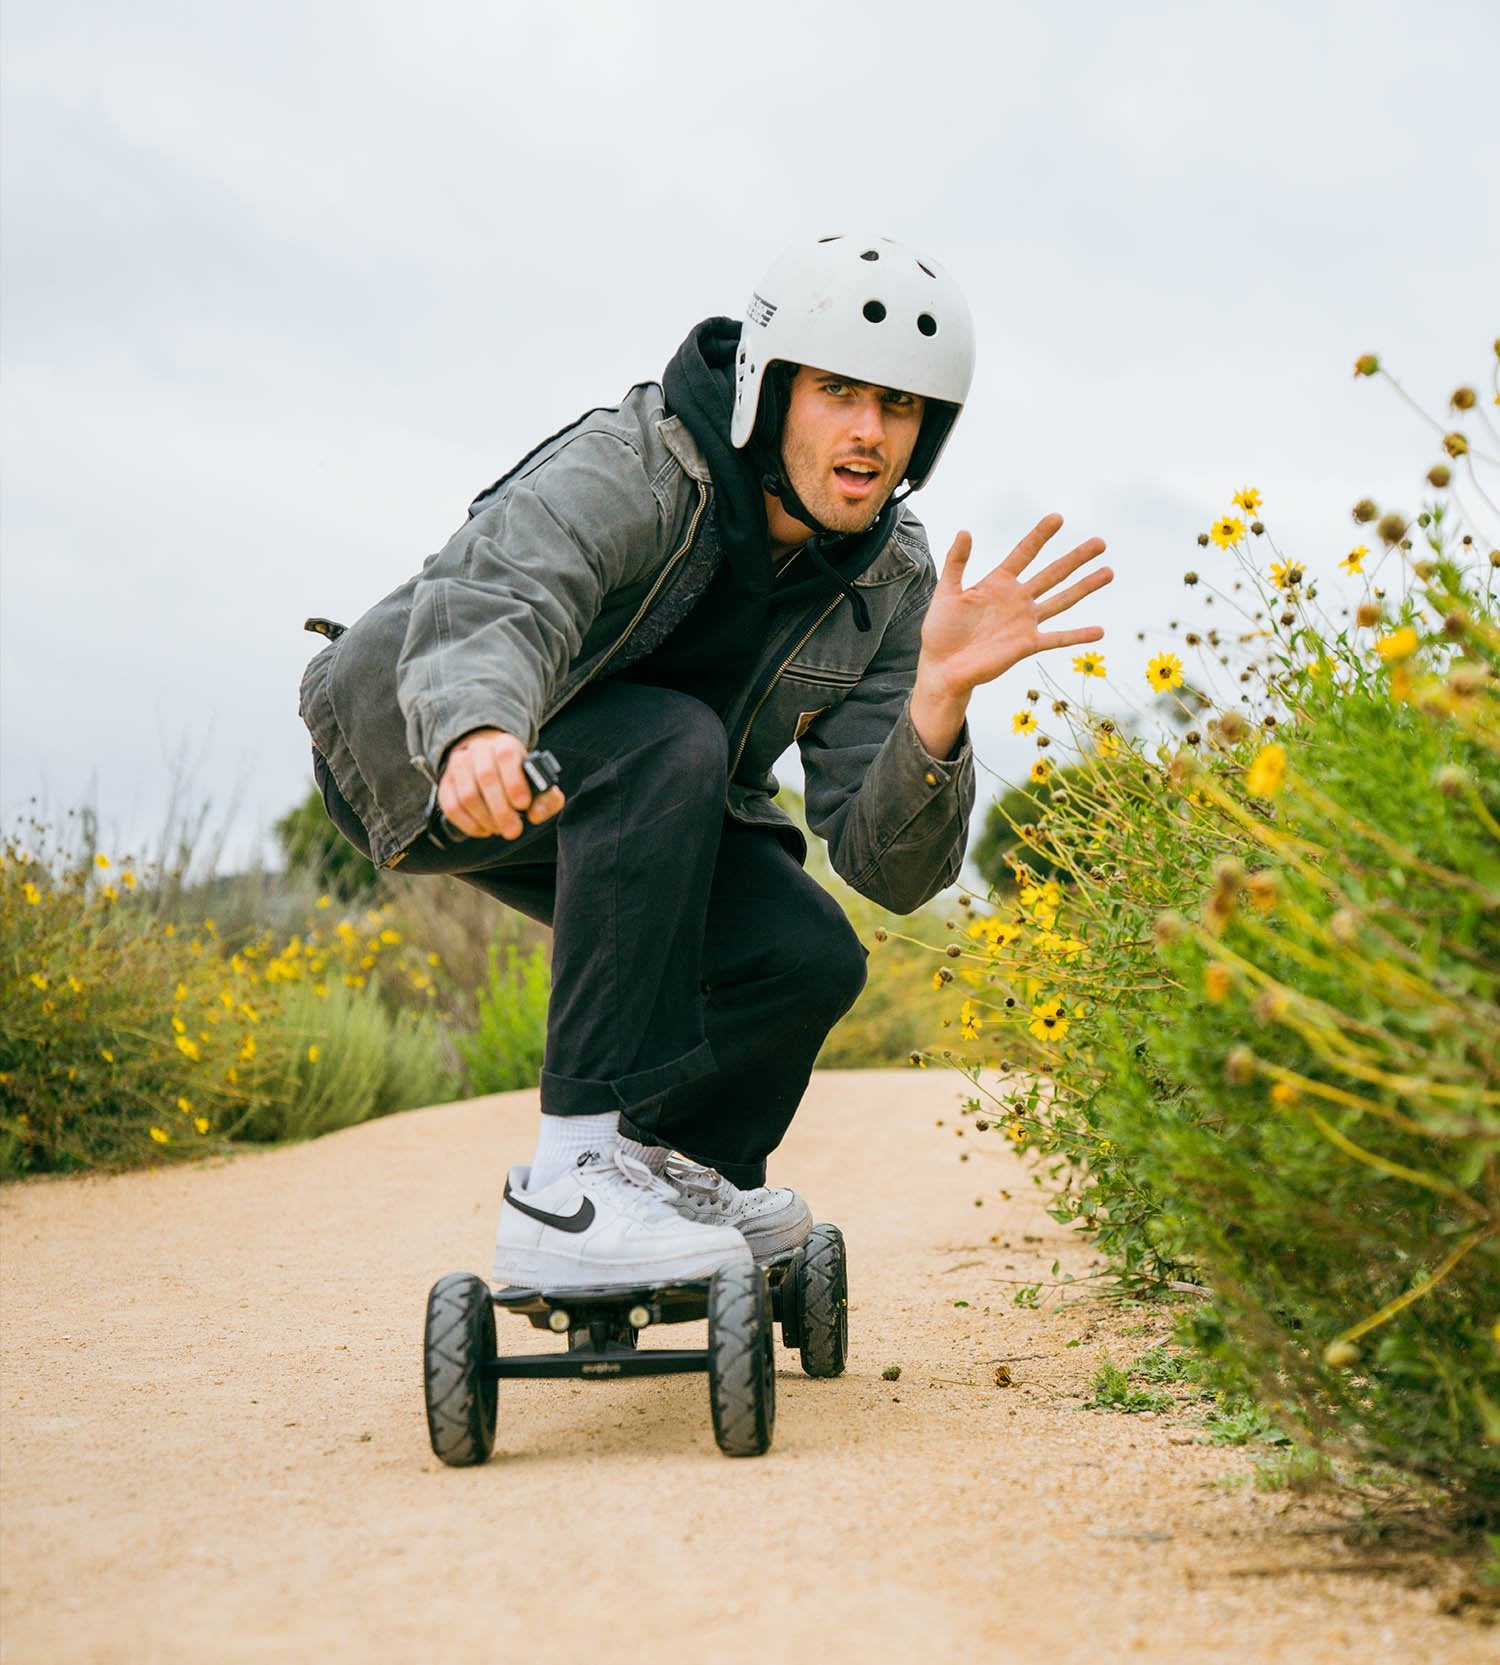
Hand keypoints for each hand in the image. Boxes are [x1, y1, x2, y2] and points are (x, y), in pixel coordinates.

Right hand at [437, 728, 565, 839]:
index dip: (514, 782)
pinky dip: (469, 824)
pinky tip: (484, 829)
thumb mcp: (539, 782)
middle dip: (501, 810)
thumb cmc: (519, 777)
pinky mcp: (445, 784)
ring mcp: (458, 766)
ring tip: (500, 829)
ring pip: (467, 795)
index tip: (523, 804)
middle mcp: (479, 750)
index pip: (506, 756)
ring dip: (486, 819)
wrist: (489, 762)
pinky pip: (452, 807)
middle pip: (485, 778)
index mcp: (505, 745)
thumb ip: (547, 798)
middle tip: (513, 830)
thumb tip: (536, 814)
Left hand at [917, 515, 1112, 700]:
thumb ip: (956, 563)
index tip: (1058, 518)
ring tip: (1108, 572)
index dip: (1039, 536)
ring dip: (1085, 587)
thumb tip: (965, 531)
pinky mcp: (1027, 644)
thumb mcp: (946, 592)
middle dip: (1076, 558)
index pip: (1024, 553)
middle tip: (1100, 542)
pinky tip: (1100, 630)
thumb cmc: (941, 631)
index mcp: (997, 583)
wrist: (942, 667)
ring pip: (1062, 600)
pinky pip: (1057, 638)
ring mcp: (1024, 622)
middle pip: (1052, 573)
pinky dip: (1078, 635)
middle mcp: (1016, 599)